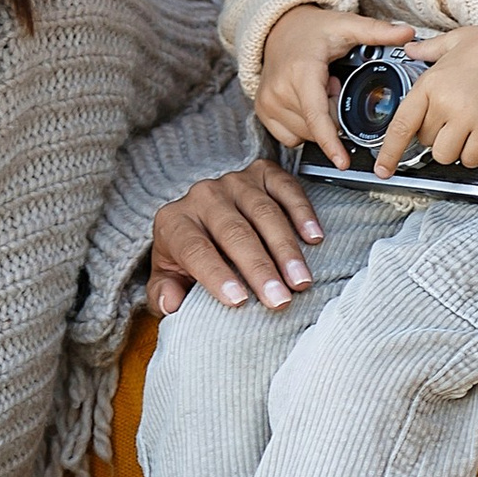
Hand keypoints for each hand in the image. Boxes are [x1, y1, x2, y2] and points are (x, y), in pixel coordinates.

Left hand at [150, 161, 325, 315]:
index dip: (216, 275)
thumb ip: (163, 294)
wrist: (202, 221)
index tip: (239, 301)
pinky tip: (314, 238)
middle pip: (233, 232)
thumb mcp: (168, 279)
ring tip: (300, 281)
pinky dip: (302, 212)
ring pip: (263, 213)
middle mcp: (203, 196)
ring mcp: (234, 182)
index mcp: (174, 222)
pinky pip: (285, 188)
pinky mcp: (261, 173)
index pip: (195, 249)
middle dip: (259, 268)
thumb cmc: (187, 259)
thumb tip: (171, 303)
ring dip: (285, 249)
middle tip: (279, 299)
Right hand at [251, 5, 415, 168]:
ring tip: (318, 90)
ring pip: (305, 134)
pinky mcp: (263, 112)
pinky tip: (306, 103)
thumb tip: (407, 34)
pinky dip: (304, 127)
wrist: (278, 29)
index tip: (342, 162)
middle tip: (333, 85)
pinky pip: (289, 137)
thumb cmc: (311, 30)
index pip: (317, 116)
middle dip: (334, 115)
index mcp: (301, 72)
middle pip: (317, 127)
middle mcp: (280, 90)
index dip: (331, 142)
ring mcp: (268, 103)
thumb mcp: (346, 25)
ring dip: (319, 121)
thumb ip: (377, 32)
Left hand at [370, 23, 477, 176]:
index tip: (383, 168)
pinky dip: (474, 154)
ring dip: (454, 149)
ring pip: (446, 154)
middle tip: (453, 121)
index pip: (402, 125)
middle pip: (426, 141)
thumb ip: (429, 49)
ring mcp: (467, 117)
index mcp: (430, 83)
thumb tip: (410, 50)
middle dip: (436, 136)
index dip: (389, 152)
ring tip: (467, 131)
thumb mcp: (456, 40)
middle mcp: (444, 102)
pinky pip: (472, 157)